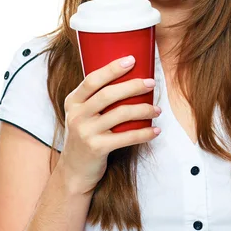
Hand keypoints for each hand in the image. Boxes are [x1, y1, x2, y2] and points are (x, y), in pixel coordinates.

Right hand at [57, 56, 159, 195]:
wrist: (74, 171)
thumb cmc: (85, 136)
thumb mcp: (83, 115)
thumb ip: (97, 98)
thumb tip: (132, 78)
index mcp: (73, 101)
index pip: (92, 80)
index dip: (112, 68)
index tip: (132, 59)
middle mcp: (76, 115)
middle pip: (108, 94)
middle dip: (133, 86)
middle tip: (151, 83)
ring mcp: (85, 132)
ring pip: (120, 114)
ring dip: (143, 109)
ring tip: (157, 109)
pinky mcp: (96, 148)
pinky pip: (126, 137)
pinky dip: (144, 133)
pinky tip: (156, 130)